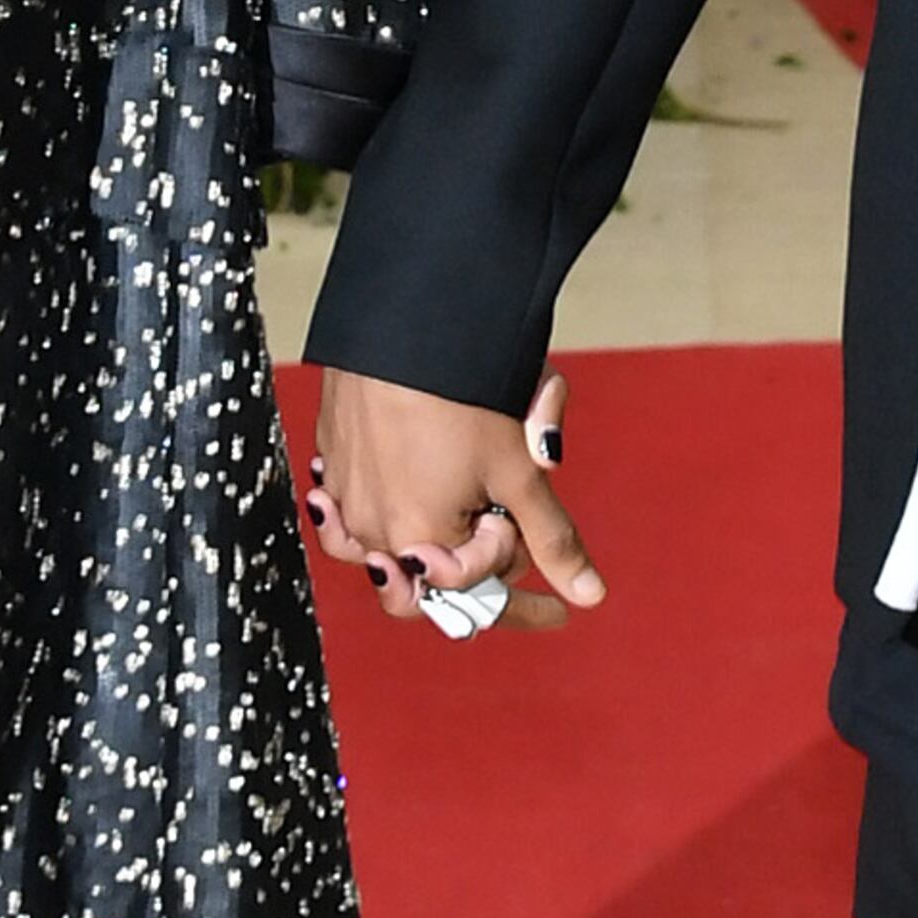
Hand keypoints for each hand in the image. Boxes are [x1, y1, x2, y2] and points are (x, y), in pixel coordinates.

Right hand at [311, 371, 603, 620]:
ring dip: (424, 541)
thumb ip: (552, 539)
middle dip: (467, 566)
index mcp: (420, 544)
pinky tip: (402, 486)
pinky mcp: (329, 458)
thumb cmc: (465, 393)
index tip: (555, 600)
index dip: (522, 583)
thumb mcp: (519, 471)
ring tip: (450, 520)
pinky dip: (384, 505)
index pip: (478, 596)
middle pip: (428, 583)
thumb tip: (588, 597)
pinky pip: (350, 509)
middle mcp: (371, 532)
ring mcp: (343, 497)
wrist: (404, 317)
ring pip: (385, 550)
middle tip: (498, 532)